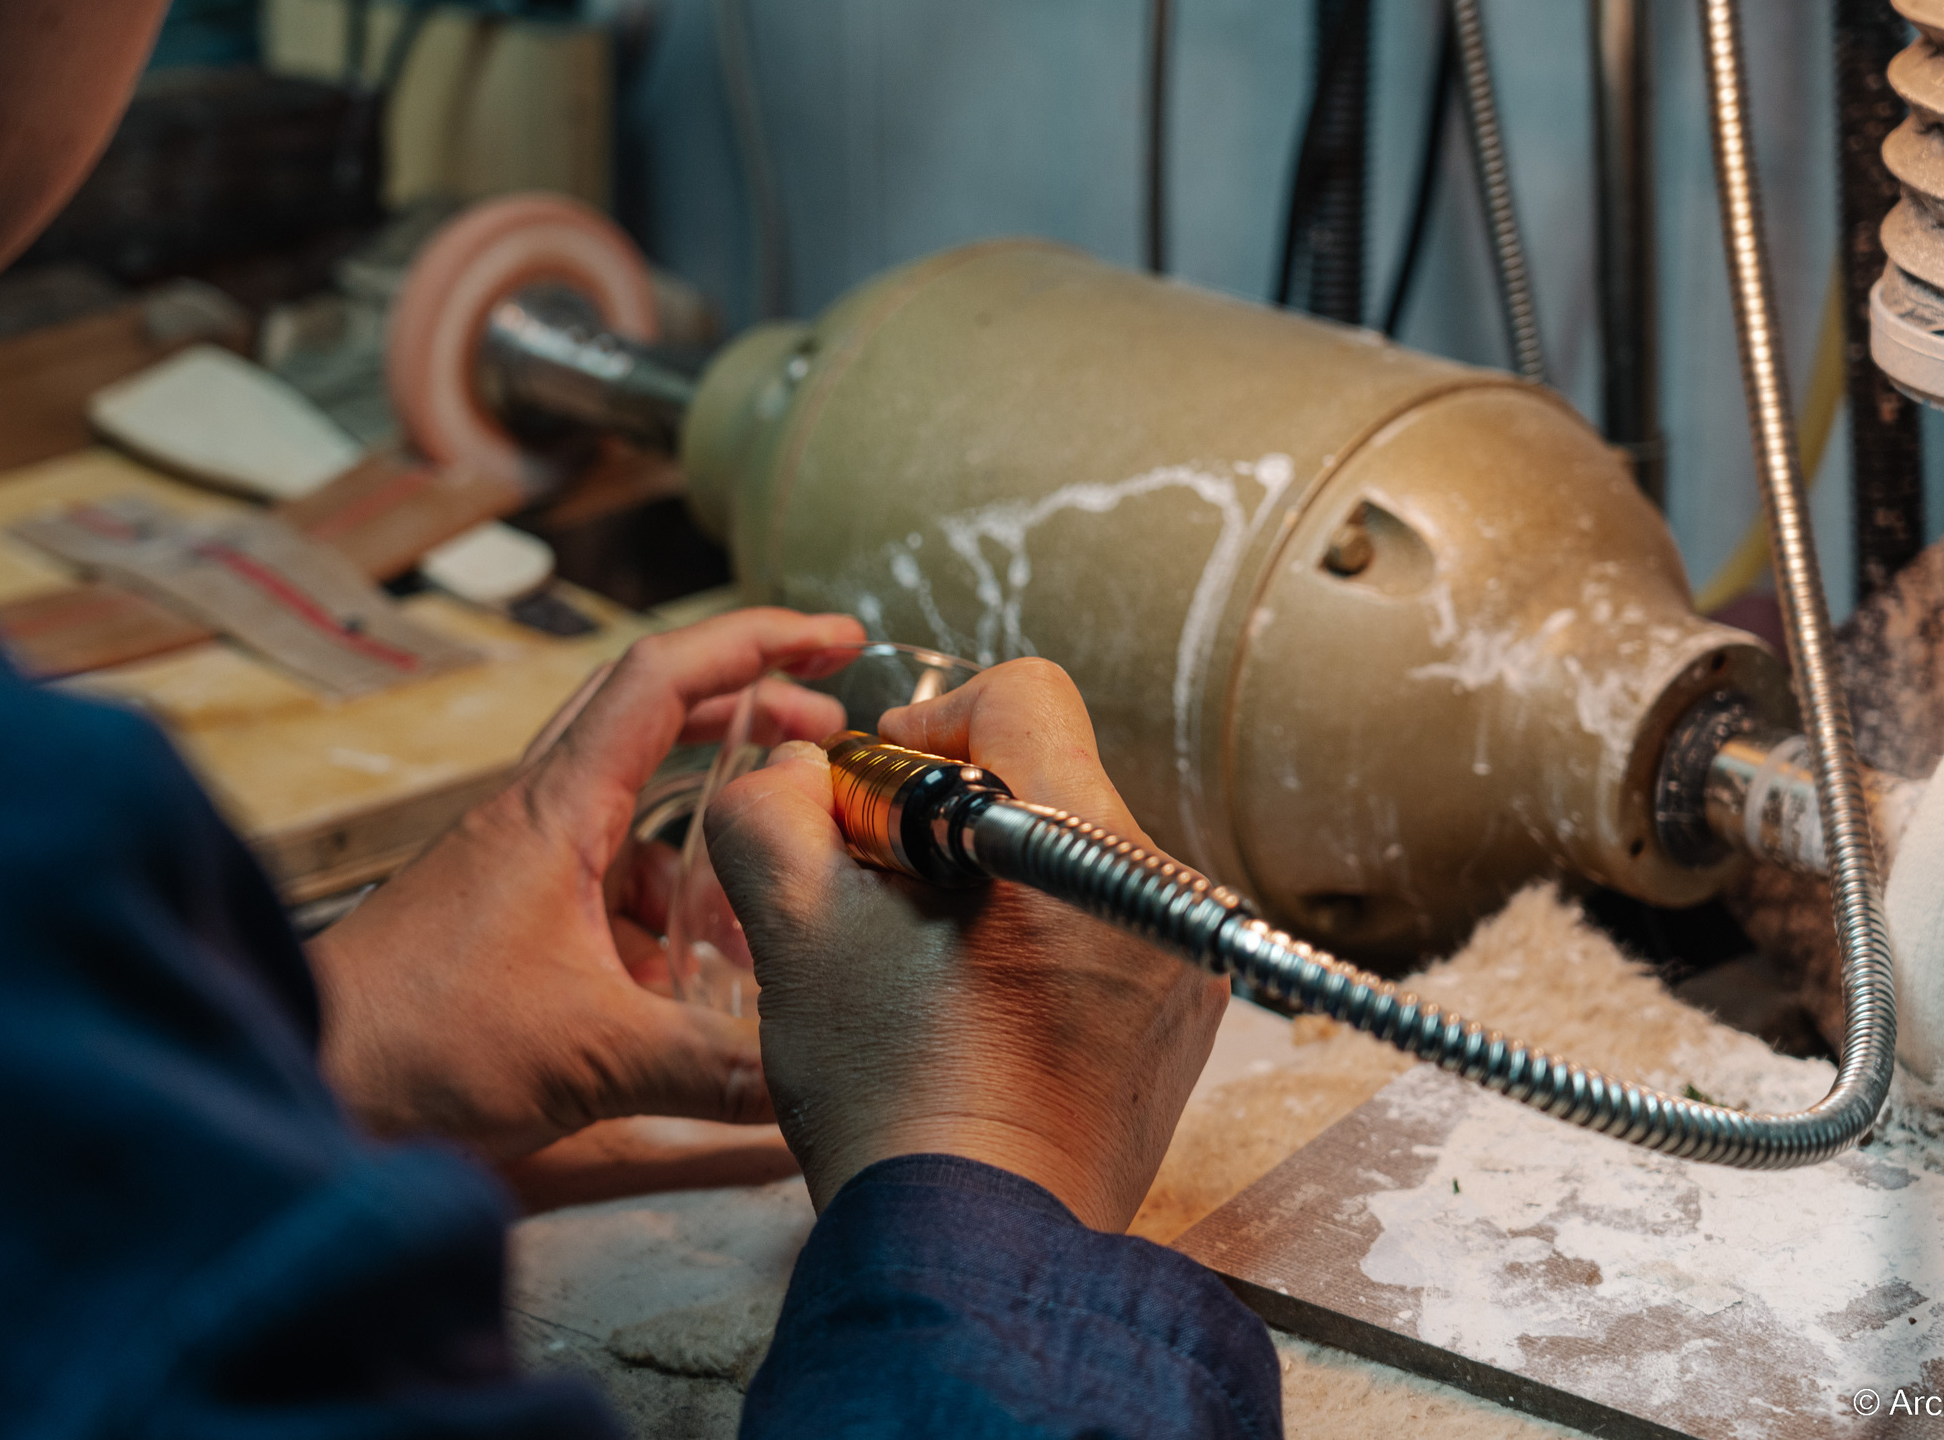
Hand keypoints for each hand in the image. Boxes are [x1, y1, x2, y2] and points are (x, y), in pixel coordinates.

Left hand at [308, 608, 860, 1159]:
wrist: (303, 1087)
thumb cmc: (418, 1045)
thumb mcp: (591, 1056)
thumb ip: (714, 1068)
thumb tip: (814, 1081)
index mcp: (557, 809)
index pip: (666, 678)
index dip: (758, 642)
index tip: (837, 641)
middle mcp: (539, 820)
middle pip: (658, 723)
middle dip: (750, 719)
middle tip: (827, 743)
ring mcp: (522, 872)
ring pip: (638, 820)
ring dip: (712, 840)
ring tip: (777, 896)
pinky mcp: (511, 926)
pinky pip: (611, 893)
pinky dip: (669, 915)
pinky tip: (703, 982)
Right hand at [702, 658, 1227, 1231]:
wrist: (968, 1249)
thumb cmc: (893, 1092)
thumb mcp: (793, 926)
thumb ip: (771, 809)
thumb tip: (794, 773)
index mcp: (1079, 839)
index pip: (1025, 694)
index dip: (929, 724)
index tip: (876, 794)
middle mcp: (1151, 891)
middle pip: (1042, 781)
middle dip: (946, 818)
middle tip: (875, 891)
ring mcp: (1173, 969)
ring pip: (1060, 864)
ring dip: (984, 889)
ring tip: (913, 967)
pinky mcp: (1170, 1033)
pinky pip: (1093, 942)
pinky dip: (1028, 955)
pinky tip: (966, 1019)